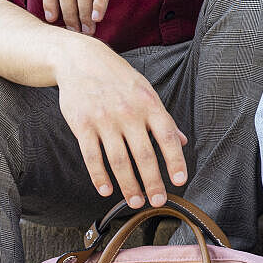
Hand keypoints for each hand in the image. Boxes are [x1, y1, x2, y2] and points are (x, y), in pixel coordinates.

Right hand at [50, 34, 187, 208]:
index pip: (167, 137)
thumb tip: (181, 141)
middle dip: (152, 182)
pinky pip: (92, 156)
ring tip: (135, 202)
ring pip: (118, 160)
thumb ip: (163, 118)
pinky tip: (107, 190)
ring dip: (128, 185)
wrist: (80, 60)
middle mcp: (129, 113)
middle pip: (143, 154)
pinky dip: (99, 176)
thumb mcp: (146, 91)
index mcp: (149, 104)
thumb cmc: (118, 78)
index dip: (175, 160)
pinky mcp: (82, 125)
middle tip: (158, 201)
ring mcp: (104, 120)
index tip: (180, 180)